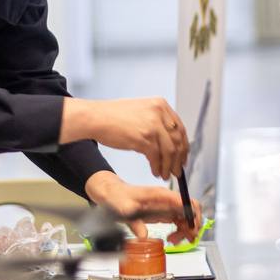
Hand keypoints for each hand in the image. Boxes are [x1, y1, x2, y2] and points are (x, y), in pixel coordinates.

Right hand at [62, 97, 189, 180]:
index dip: (183, 145)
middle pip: (178, 140)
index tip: (182, 157)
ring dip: (168, 166)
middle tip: (177, 170)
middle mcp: (160, 113)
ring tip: (165, 174)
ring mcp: (153, 125)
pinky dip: (157, 167)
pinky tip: (154, 171)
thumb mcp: (141, 110)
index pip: (180, 128)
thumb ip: (156, 120)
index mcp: (161, 105)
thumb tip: (168, 140)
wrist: (96, 118)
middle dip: (178, 158)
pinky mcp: (144, 138)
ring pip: (169, 151)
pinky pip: (156, 157)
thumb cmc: (113, 116)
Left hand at [84, 171, 203, 241]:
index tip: (190, 230)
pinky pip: (179, 221)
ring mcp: (167, 206)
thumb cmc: (118, 197)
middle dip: (192, 224)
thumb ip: (134, 222)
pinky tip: (172, 238)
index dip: (192, 215)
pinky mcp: (164, 212)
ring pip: (186, 217)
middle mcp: (167, 199)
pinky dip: (180, 231)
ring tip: (174, 241)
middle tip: (187, 238)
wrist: (113, 194)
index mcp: (161, 195)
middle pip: (191, 209)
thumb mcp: (124, 210)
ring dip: (186, 230)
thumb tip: (143, 236)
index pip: (185, 201)